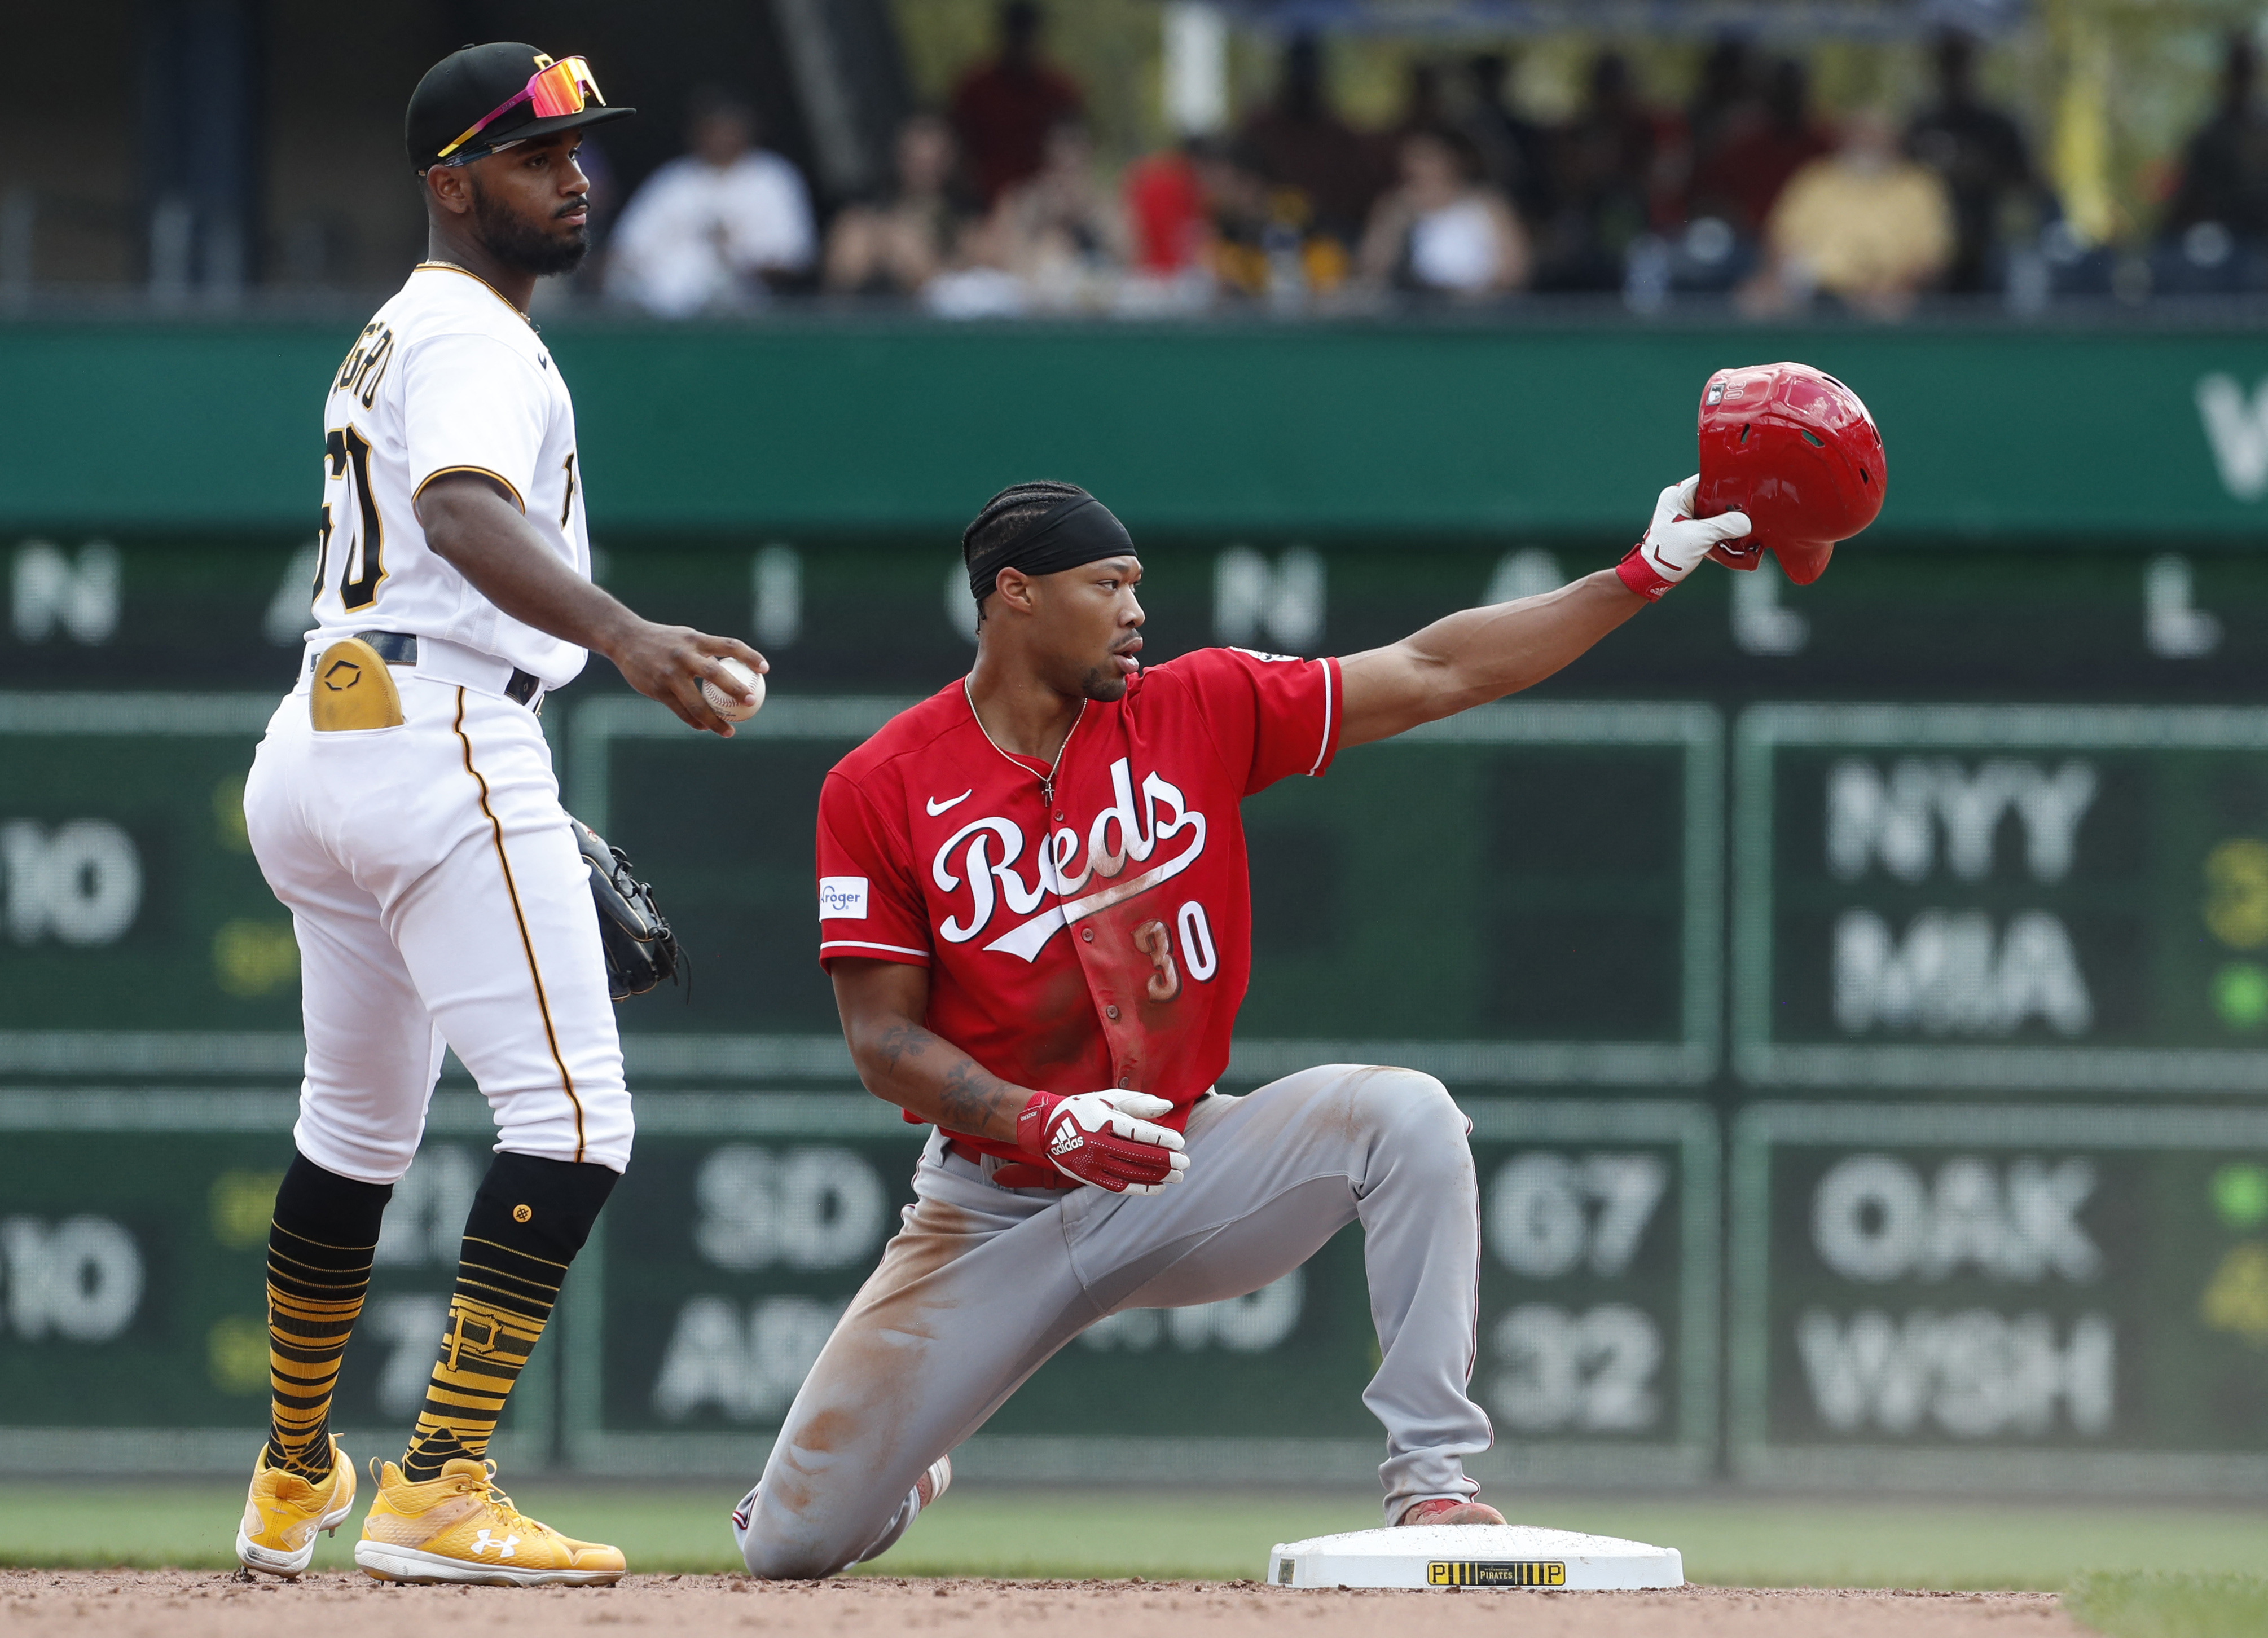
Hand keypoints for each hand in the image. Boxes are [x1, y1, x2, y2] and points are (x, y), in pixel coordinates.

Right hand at [608, 621, 768, 736]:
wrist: (625, 639)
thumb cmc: (663, 641)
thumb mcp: (686, 638)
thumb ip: (707, 651)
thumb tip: (734, 667)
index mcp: (696, 640)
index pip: (729, 646)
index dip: (749, 656)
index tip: (765, 669)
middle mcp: (684, 655)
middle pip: (716, 674)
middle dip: (736, 689)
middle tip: (752, 702)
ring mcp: (669, 673)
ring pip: (697, 702)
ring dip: (715, 720)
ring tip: (730, 731)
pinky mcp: (657, 689)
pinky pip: (681, 711)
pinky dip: (695, 721)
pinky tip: (705, 728)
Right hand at [1016, 1090, 1190, 1194]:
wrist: (1048, 1129)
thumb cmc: (1085, 1109)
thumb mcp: (1109, 1098)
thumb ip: (1139, 1103)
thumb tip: (1167, 1106)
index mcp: (1104, 1120)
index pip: (1138, 1132)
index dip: (1162, 1138)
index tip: (1180, 1142)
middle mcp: (1098, 1143)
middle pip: (1138, 1155)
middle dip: (1165, 1160)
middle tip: (1185, 1163)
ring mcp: (1093, 1163)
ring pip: (1131, 1173)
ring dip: (1158, 1176)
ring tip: (1178, 1177)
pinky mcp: (1089, 1177)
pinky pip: (1119, 1186)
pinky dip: (1140, 1188)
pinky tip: (1158, 1187)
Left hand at [1615, 476, 1753, 601]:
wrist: (1652, 576)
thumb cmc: (1665, 554)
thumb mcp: (1699, 537)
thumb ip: (1724, 526)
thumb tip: (1744, 522)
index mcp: (1676, 496)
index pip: (1706, 480)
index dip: (1725, 484)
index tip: (1743, 491)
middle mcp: (1679, 502)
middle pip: (1711, 496)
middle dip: (1728, 506)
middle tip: (1745, 511)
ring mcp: (1683, 516)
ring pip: (1712, 512)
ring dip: (1725, 521)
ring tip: (1740, 525)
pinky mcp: (1688, 529)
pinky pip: (1708, 525)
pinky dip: (1718, 531)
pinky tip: (1730, 537)